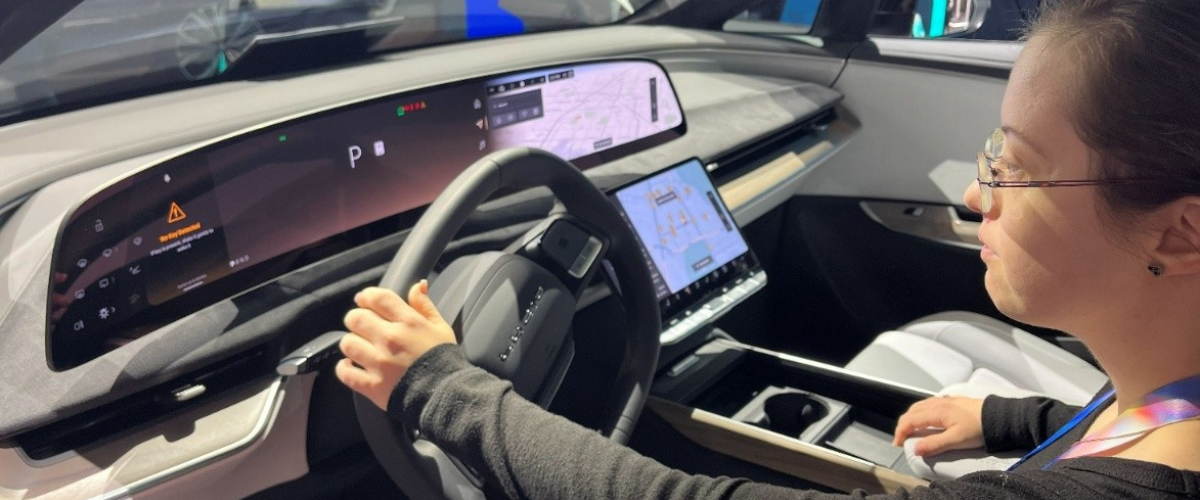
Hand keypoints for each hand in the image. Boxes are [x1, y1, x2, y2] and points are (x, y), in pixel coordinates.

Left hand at [335, 281, 457, 410]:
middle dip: (357, 318)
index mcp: (408, 322)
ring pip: (347, 343)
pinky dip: (344, 368)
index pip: (378, 298)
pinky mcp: (372, 385)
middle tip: (362, 325)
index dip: (367, 296)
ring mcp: (378, 363)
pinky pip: (345, 372)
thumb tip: (417, 284)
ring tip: (359, 346)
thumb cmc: (444, 360)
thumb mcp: (441, 327)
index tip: (364, 300)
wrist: (446, 395)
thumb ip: (425, 305)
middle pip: (356, 318)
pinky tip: (350, 365)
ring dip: (351, 342)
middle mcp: (390, 339)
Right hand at [892, 396, 985, 456]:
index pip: (910, 420)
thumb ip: (935, 444)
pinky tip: (927, 417)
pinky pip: (930, 403)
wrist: (998, 417)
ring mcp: (945, 400)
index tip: (898, 444)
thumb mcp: (956, 440)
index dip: (901, 432)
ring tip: (911, 428)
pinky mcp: (953, 401)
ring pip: (920, 405)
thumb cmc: (978, 428)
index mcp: (936, 412)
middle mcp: (937, 403)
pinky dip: (921, 411)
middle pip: (912, 411)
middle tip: (902, 437)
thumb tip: (915, 449)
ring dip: (911, 416)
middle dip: (904, 424)